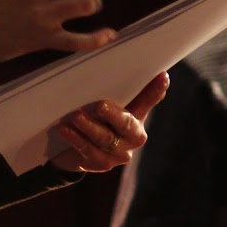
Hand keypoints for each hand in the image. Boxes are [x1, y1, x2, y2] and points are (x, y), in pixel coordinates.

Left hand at [51, 72, 169, 173]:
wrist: (74, 149)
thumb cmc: (96, 118)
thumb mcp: (109, 101)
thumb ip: (122, 87)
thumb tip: (135, 62)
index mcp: (138, 116)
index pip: (150, 99)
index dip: (155, 90)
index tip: (161, 75)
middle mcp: (134, 137)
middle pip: (127, 124)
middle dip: (114, 115)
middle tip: (99, 105)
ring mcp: (119, 153)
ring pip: (105, 139)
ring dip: (88, 127)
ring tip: (74, 116)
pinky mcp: (100, 164)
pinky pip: (87, 151)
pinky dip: (75, 138)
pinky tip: (64, 129)